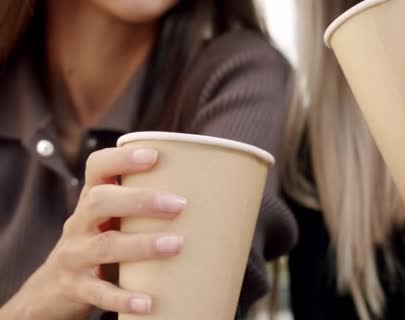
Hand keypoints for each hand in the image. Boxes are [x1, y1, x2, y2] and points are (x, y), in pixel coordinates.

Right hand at [5, 147, 186, 318]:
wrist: (54, 288)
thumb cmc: (102, 242)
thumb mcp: (114, 220)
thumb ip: (147, 208)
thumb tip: (218, 202)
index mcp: (92, 200)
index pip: (97, 167)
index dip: (122, 158)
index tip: (154, 155)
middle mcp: (80, 223)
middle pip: (100, 201)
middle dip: (140, 200)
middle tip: (179, 205)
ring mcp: (75, 256)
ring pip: (104, 246)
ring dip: (142, 245)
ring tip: (177, 245)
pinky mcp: (77, 288)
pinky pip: (100, 293)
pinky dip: (124, 298)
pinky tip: (148, 302)